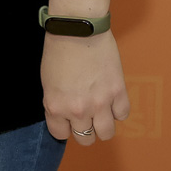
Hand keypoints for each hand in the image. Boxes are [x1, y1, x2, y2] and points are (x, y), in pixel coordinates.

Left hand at [41, 30, 128, 144]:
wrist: (77, 31)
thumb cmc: (57, 51)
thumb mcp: (48, 82)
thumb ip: (57, 102)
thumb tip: (66, 115)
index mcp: (55, 106)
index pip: (61, 134)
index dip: (64, 127)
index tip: (67, 120)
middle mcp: (78, 110)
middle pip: (86, 139)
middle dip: (85, 130)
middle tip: (86, 118)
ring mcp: (100, 103)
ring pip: (107, 133)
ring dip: (103, 125)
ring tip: (101, 113)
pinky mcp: (118, 93)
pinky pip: (123, 115)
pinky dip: (118, 110)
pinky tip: (111, 99)